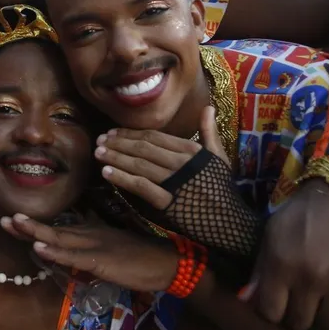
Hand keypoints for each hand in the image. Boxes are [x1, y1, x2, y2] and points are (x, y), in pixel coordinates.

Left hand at [1, 213, 177, 292]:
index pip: (58, 228)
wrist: (166, 262)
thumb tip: (79, 242)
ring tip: (13, 223)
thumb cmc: (140, 255)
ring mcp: (93, 246)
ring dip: (34, 231)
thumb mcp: (112, 245)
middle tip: (4, 218)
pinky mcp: (100, 260)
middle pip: (52, 229)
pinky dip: (55, 252)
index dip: (35, 225)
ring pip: (59, 238)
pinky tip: (39, 248)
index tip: (13, 219)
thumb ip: (94, 243)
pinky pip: (73, 256)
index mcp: (90, 232)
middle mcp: (88, 234)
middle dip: (27, 226)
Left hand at [95, 106, 226, 209]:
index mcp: (190, 149)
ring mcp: (173, 182)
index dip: (131, 133)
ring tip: (98, 153)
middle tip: (99, 140)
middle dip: (118, 143)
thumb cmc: (222, 189)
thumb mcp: (219, 157)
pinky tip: (106, 173)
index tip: (113, 132)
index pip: (154, 136)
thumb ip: (209, 132)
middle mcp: (180, 162)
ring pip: (138, 164)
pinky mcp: (168, 202)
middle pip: (142, 148)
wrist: (230, 222)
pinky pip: (140, 186)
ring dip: (115, 157)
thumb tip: (208, 107)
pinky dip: (122, 178)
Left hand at [250, 182, 328, 329]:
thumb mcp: (274, 231)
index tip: (280, 302)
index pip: (270, 313)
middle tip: (306, 299)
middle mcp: (312, 277)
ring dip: (328, 314)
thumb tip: (247, 302)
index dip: (274, 310)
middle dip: (300, 313)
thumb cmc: (306, 209)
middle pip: (301, 323)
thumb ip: (261, 269)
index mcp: (282, 264)